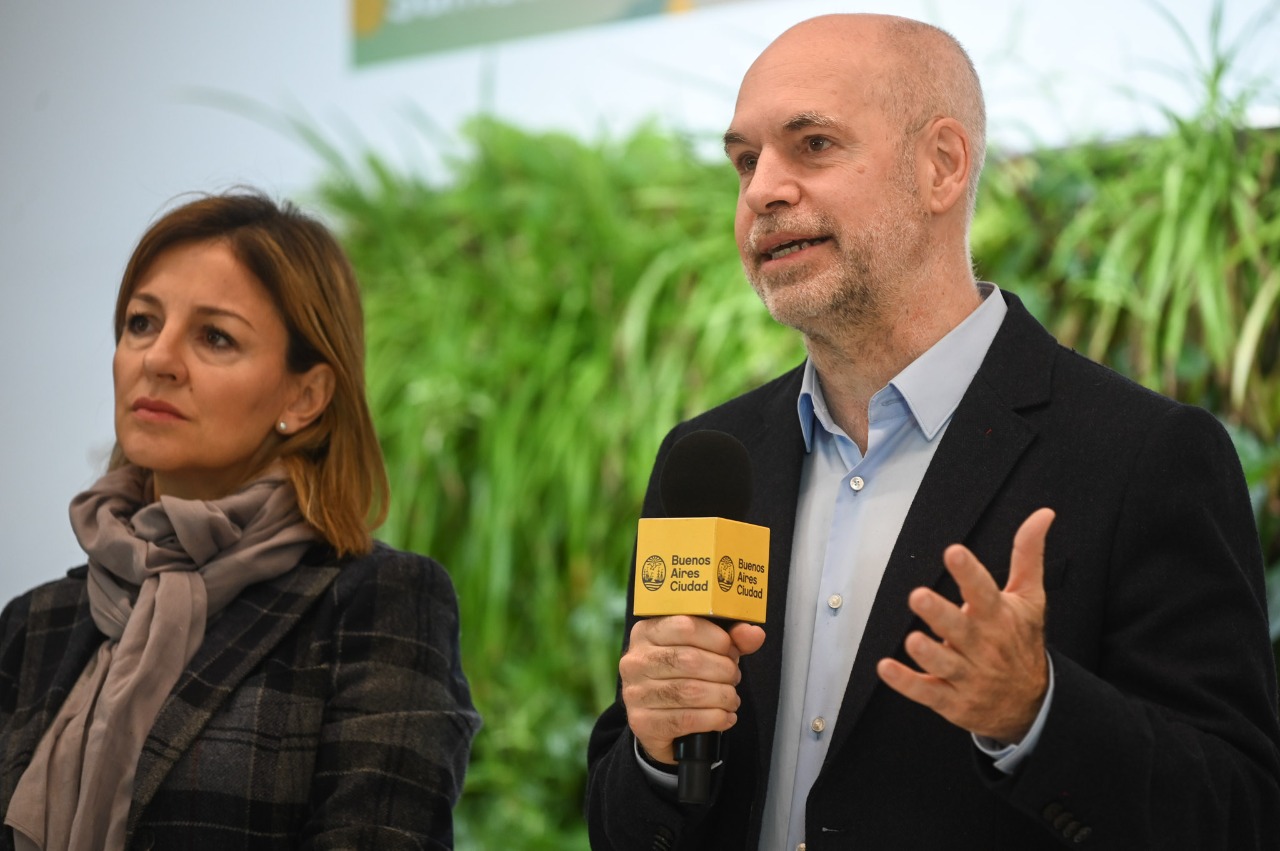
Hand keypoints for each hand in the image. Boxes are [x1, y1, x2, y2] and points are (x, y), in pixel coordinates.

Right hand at [620, 616, 765, 763]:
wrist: (657, 720)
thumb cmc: (682, 676)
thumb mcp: (703, 650)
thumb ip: (729, 639)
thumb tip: (754, 633)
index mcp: (645, 632)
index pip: (685, 626)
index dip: (717, 639)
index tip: (730, 651)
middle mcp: (635, 661)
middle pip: (690, 660)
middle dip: (723, 670)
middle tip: (734, 678)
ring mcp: (635, 693)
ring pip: (690, 691)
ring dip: (722, 696)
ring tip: (732, 699)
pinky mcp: (643, 722)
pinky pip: (686, 720)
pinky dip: (714, 719)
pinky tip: (725, 717)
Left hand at [876, 508, 1054, 743]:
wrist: (1032, 704)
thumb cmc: (1021, 641)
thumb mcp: (1029, 597)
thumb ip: (1027, 554)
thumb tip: (1043, 513)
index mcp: (998, 617)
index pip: (984, 592)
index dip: (969, 573)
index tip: (953, 552)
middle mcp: (983, 646)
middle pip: (960, 629)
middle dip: (940, 614)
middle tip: (918, 596)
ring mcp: (968, 675)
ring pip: (944, 664)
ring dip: (927, 653)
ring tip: (913, 639)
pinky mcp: (952, 699)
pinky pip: (927, 691)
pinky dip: (906, 683)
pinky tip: (885, 668)